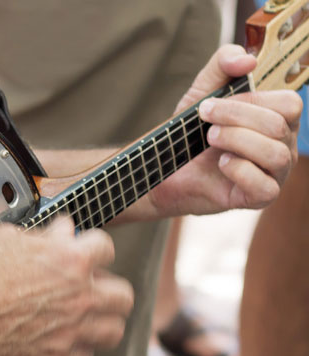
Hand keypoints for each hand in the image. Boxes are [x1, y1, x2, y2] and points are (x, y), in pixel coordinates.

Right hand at [0, 218, 133, 355]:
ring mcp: (68, 331)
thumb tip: (60, 233)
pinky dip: (78, 352)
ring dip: (103, 322)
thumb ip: (43, 237)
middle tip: (91, 287)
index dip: (93, 248)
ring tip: (87, 317)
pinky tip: (64, 341)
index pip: (106, 248)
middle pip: (123, 295)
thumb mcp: (6, 239)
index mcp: (69, 260)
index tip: (85, 253)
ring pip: (113, 331)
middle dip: (107, 288)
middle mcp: (77, 297)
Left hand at [149, 44, 302, 215]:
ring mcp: (275, 173)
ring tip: (210, 140)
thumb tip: (248, 60)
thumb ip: (224, 63)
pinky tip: (221, 164)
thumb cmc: (191, 131)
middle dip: (236, 118)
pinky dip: (240, 170)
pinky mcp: (259, 197)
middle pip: (279, 125)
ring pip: (276, 153)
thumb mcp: (203, 89)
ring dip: (236, 141)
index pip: (289, 103)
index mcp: (280, 118)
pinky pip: (265, 185)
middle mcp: (284, 145)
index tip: (212, 103)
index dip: (251, 101)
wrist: (165, 168)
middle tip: (206, 122)